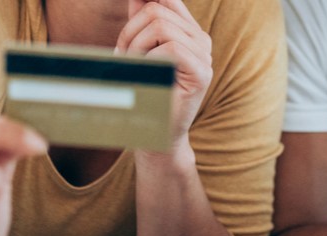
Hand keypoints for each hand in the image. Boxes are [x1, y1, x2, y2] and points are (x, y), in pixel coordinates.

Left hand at [118, 0, 212, 146]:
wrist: (156, 132)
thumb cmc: (145, 91)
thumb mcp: (138, 50)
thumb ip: (139, 20)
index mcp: (187, 30)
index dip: (145, 0)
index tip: (131, 4)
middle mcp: (200, 38)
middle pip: (156, 10)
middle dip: (130, 31)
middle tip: (122, 57)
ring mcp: (204, 55)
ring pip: (160, 26)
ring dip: (137, 47)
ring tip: (133, 68)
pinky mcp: (202, 72)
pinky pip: (171, 48)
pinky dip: (151, 60)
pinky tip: (148, 75)